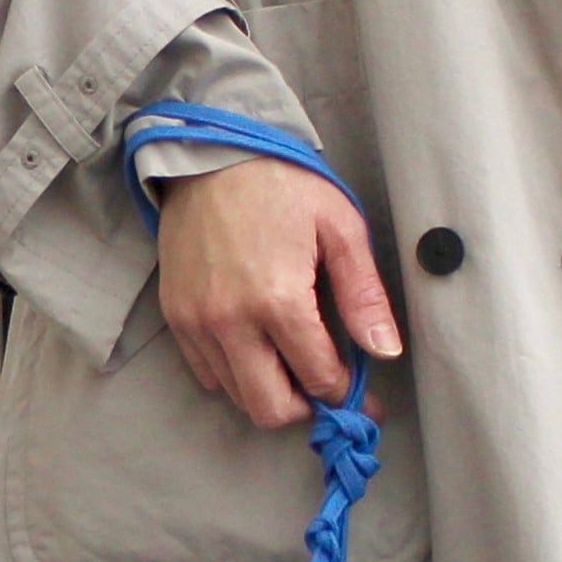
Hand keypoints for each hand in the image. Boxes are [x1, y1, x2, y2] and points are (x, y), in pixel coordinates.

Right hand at [155, 159, 401, 428]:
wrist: (209, 154)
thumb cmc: (283, 183)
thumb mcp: (340, 227)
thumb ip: (363, 295)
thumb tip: (385, 351)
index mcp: (279, 300)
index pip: (319, 379)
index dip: (349, 396)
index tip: (365, 399)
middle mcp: (231, 321)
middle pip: (271, 408)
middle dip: (306, 406)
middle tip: (326, 387)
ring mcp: (197, 322)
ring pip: (237, 396)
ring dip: (271, 391)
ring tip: (294, 365)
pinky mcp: (175, 316)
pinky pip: (207, 374)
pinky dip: (236, 375)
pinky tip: (258, 348)